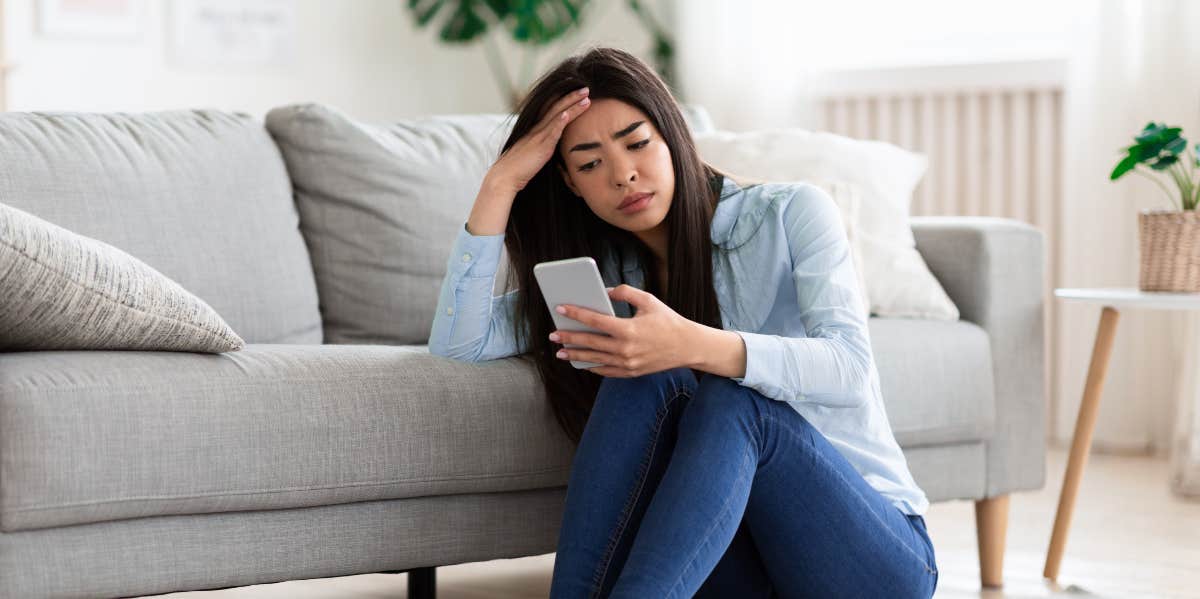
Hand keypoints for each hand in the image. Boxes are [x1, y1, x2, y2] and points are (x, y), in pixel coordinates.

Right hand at [485, 87, 591, 193]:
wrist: (504, 177)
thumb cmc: (518, 170)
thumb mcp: (533, 155)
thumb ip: (542, 148)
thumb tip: (550, 149)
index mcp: (536, 131)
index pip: (552, 111)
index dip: (565, 101)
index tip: (578, 95)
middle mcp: (537, 130)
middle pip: (556, 108)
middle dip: (572, 98)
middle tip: (586, 88)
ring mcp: (539, 137)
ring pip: (557, 116)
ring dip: (572, 106)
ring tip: (586, 98)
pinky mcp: (540, 147)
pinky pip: (551, 133)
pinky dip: (559, 123)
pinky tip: (567, 114)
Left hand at [549, 285, 696, 377]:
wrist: (688, 347)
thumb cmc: (668, 321)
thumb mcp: (648, 300)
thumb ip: (625, 292)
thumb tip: (604, 292)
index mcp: (629, 329)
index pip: (595, 321)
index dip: (575, 313)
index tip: (560, 309)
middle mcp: (626, 349)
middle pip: (590, 342)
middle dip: (568, 337)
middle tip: (553, 333)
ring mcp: (627, 364)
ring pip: (594, 359)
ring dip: (576, 355)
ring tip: (560, 350)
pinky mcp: (631, 372)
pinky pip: (606, 371)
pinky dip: (592, 366)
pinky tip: (582, 361)